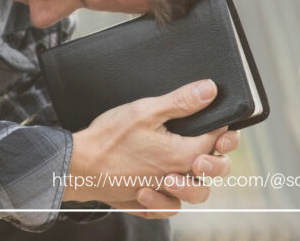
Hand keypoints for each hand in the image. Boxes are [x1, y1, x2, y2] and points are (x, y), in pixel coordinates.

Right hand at [62, 79, 239, 212]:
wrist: (78, 166)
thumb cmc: (108, 139)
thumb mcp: (145, 111)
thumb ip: (181, 102)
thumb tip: (209, 90)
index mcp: (181, 155)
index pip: (216, 141)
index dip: (221, 127)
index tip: (215, 118)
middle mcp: (176, 178)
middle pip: (213, 171)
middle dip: (216, 156)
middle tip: (206, 143)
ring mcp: (161, 193)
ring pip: (195, 194)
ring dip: (194, 179)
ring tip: (179, 168)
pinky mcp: (145, 202)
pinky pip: (169, 208)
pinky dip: (169, 200)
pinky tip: (160, 185)